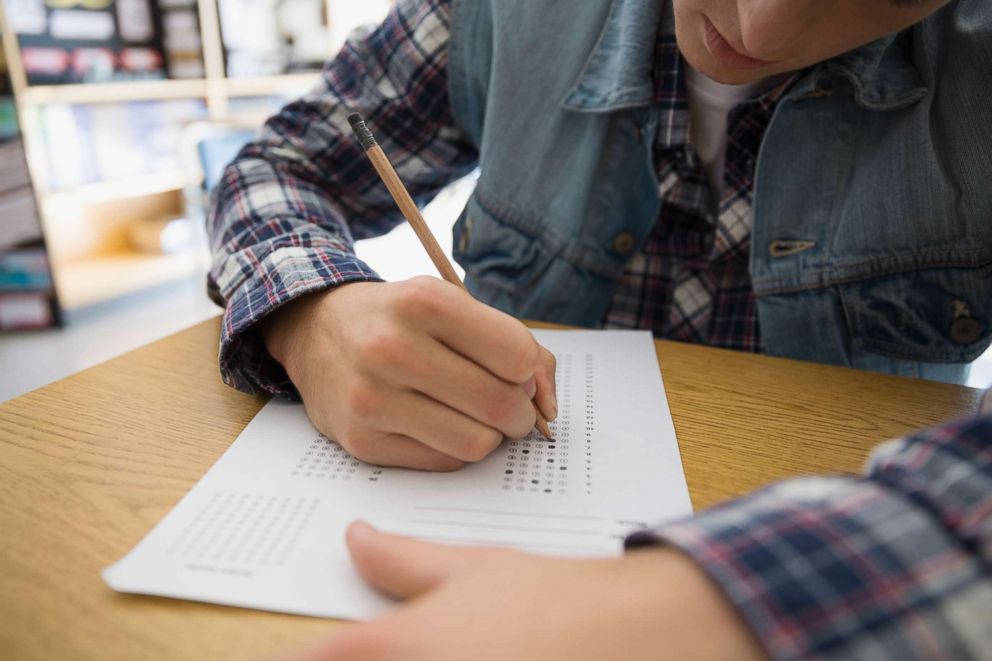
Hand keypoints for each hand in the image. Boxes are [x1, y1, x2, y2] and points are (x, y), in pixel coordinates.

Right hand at [260, 277, 557, 470]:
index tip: (515, 373)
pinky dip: (456, 448)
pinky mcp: (362, 440)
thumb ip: (515, 344)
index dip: (528, 372)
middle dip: (519, 413)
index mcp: (424, 301)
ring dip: (491, 435)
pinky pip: (444, 462)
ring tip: (475, 416)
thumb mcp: (451, 304)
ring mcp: (372, 398)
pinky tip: (441, 425)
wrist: (316, 332)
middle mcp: (392, 347)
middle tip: (509, 407)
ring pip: (476, 442)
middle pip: (499, 403)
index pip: (516, 356)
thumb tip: (548, 405)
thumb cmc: (399, 319)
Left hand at [286, 522, 765, 660]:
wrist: (633, 634)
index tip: (319, 653)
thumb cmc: (552, 601)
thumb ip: (401, 561)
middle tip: (416, 649)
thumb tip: (357, 539)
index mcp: (391, 648)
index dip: (305, 658)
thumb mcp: (470, 569)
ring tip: (455, 654)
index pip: (312, 659)